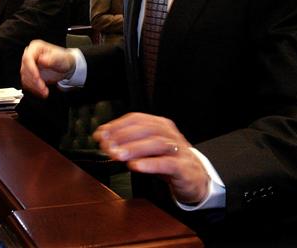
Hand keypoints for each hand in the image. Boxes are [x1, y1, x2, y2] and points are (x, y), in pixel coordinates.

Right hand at [21, 40, 75, 97]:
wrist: (65, 66)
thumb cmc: (63, 59)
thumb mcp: (60, 58)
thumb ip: (51, 58)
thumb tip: (41, 59)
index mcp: (36, 47)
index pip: (27, 58)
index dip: (31, 69)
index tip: (37, 77)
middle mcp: (30, 55)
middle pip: (25, 69)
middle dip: (34, 81)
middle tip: (43, 88)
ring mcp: (29, 65)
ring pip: (25, 78)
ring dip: (34, 87)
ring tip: (45, 91)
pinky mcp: (29, 74)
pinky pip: (27, 83)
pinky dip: (34, 89)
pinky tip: (42, 91)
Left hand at [93, 113, 208, 204]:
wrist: (195, 178)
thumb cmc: (167, 160)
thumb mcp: (148, 149)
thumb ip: (129, 143)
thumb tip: (104, 138)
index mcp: (160, 124)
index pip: (136, 119)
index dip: (117, 125)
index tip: (101, 135)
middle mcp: (169, 133)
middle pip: (146, 128)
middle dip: (123, 136)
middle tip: (107, 146)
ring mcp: (178, 149)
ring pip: (156, 143)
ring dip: (134, 148)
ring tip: (118, 155)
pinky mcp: (183, 168)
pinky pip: (167, 163)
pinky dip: (150, 164)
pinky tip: (136, 166)